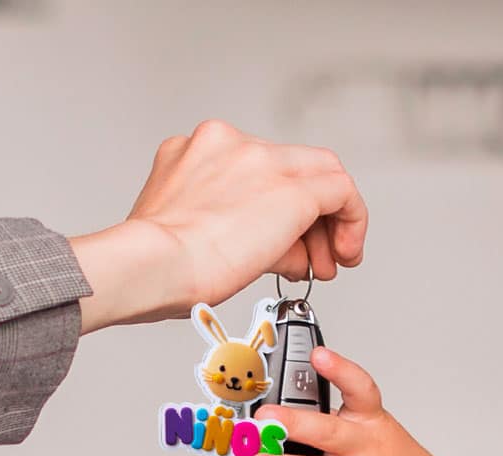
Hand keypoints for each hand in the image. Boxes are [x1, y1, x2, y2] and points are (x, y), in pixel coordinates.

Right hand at [70, 120, 367, 331]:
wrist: (151, 266)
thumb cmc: (155, 266)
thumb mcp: (187, 234)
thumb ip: (235, 229)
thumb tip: (280, 253)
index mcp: (193, 151)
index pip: (257, 169)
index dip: (277, 209)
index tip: (281, 241)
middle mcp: (226, 143)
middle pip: (290, 169)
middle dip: (306, 220)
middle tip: (313, 257)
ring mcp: (259, 159)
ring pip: (317, 176)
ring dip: (327, 223)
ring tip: (328, 262)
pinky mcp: (291, 188)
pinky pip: (341, 190)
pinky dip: (351, 220)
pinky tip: (346, 251)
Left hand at [247, 346, 447, 455]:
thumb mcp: (374, 430)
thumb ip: (332, 422)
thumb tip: (279, 417)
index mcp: (369, 421)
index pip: (359, 389)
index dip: (340, 370)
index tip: (319, 355)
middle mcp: (364, 448)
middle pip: (328, 431)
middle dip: (294, 423)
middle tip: (265, 417)